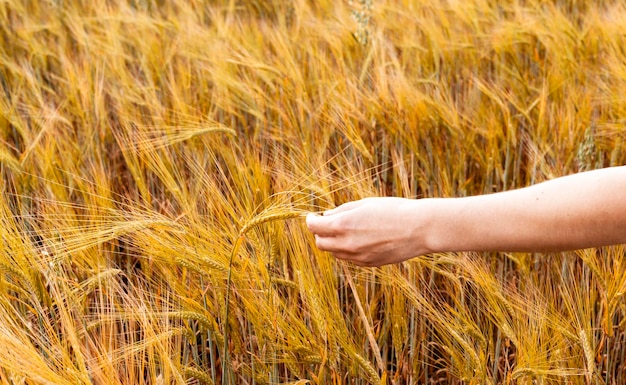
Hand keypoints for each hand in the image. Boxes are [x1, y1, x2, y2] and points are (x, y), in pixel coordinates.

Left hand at [306, 197, 426, 265]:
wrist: (419, 228)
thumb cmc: (393, 210)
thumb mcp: (365, 204)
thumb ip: (342, 211)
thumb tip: (326, 216)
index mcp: (344, 225)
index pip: (314, 228)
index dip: (311, 220)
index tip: (313, 216)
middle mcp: (347, 244)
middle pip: (321, 244)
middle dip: (320, 233)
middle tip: (328, 224)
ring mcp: (358, 257)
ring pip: (335, 253)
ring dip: (334, 242)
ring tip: (349, 230)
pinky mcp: (369, 264)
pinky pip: (351, 258)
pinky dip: (349, 250)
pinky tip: (363, 239)